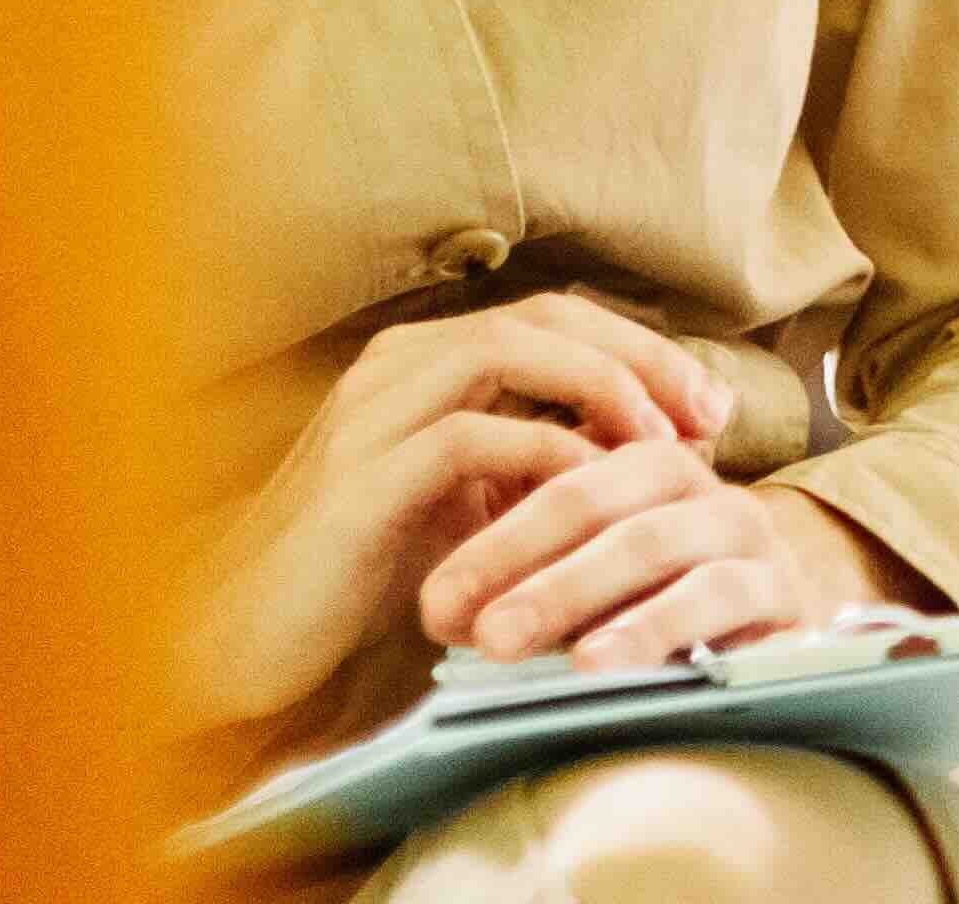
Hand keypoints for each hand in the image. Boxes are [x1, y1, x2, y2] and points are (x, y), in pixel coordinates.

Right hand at [183, 292, 726, 731]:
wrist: (249, 642)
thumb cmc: (367, 574)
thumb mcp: (475, 503)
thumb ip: (544, 461)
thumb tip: (658, 447)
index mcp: (425, 361)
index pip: (558, 317)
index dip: (643, 349)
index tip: (710, 406)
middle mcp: (397, 365)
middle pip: (548, 316)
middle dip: (643, 356)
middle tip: (708, 414)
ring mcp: (373, 413)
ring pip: (511, 350)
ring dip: (605, 388)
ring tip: (665, 442)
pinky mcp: (359, 479)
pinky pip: (472, 437)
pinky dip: (546, 454)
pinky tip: (594, 489)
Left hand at [426, 441, 905, 670]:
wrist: (773, 647)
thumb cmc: (662, 615)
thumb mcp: (594, 586)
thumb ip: (532, 577)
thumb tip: (439, 608)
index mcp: (650, 467)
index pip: (564, 482)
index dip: (495, 540)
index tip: (433, 603)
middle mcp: (703, 488)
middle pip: (605, 503)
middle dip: (520, 559)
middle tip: (455, 619)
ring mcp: (748, 534)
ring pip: (654, 541)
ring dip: (571, 588)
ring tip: (503, 640)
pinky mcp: (784, 589)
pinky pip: (718, 595)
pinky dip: (653, 625)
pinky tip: (597, 662)